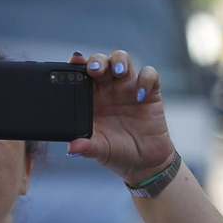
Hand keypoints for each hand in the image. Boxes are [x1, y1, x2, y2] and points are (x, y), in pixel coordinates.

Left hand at [66, 49, 177, 185]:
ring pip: (123, 60)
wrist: (144, 162)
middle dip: (98, 60)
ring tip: (119, 72)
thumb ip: (87, 147)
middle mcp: (109, 89)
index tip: (74, 62)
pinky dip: (146, 80)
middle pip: (102, 62)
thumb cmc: (118, 153)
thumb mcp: (100, 150)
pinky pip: (150, 75)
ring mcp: (129, 88)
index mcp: (92, 99)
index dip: (78, 64)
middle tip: (95, 69)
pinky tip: (141, 95)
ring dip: (119, 61)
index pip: (82, 74)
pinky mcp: (150, 93)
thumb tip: (72, 149)